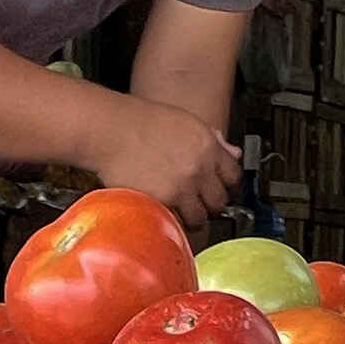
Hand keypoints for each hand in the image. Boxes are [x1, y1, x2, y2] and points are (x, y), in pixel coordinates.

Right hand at [89, 96, 240, 234]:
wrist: (110, 130)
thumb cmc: (138, 123)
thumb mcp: (183, 121)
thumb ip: (211, 139)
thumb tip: (232, 152)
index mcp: (207, 146)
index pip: (234, 176)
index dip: (227, 186)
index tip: (221, 190)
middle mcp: (199, 168)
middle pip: (220, 201)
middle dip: (211, 206)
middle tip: (201, 206)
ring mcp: (182, 187)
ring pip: (200, 218)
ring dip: (192, 219)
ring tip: (181, 215)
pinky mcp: (163, 202)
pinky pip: (176, 222)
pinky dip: (172, 223)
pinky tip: (165, 215)